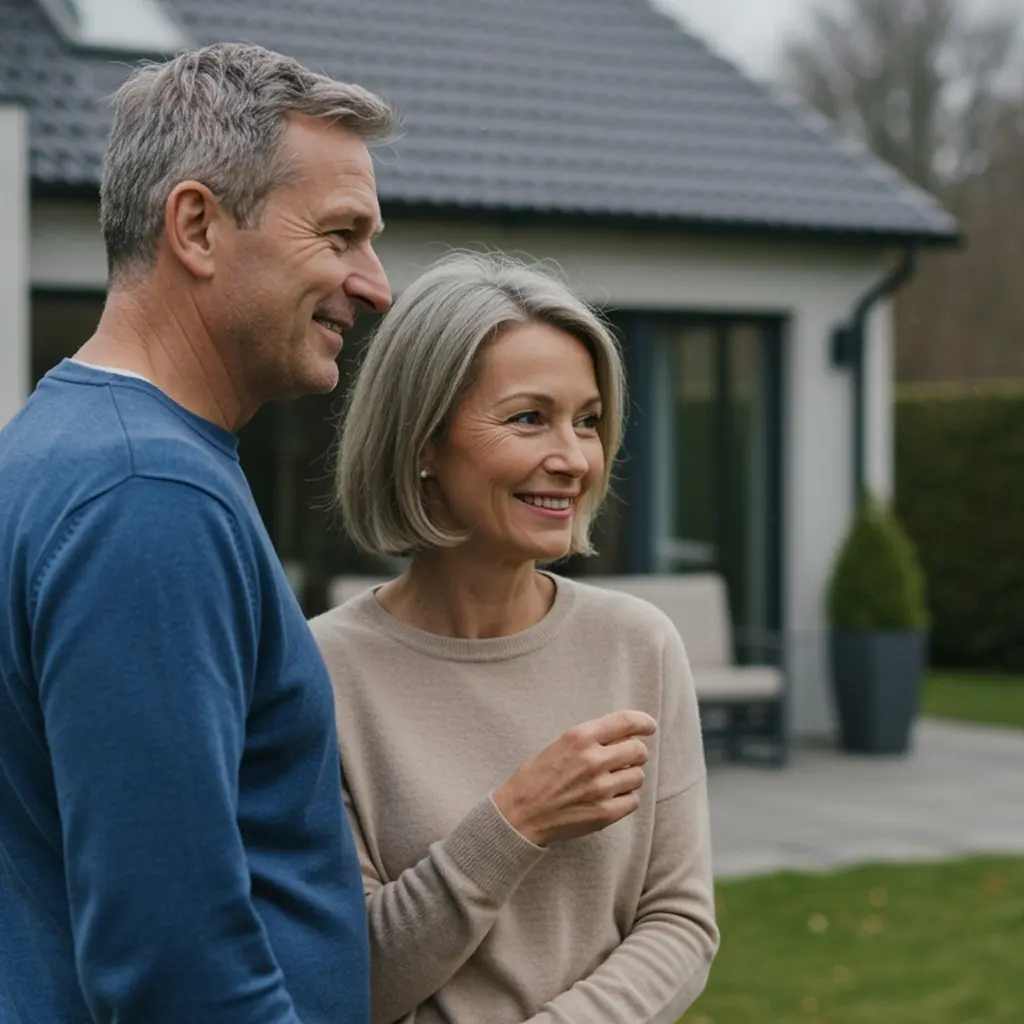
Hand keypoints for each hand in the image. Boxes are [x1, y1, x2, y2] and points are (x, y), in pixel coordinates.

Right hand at [492, 710, 656, 846]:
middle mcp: (593, 759)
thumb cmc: (537, 777)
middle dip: (635, 753)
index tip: (649, 727)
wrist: (520, 814)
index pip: (626, 722)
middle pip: (638, 750)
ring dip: (628, 777)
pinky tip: (607, 798)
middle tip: (624, 759)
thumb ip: (592, 737)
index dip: (644, 722)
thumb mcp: (560, 744)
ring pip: (638, 776)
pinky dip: (625, 799)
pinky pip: (633, 800)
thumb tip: (627, 734)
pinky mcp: (604, 813)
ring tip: (609, 781)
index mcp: (580, 736)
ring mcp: (600, 788)